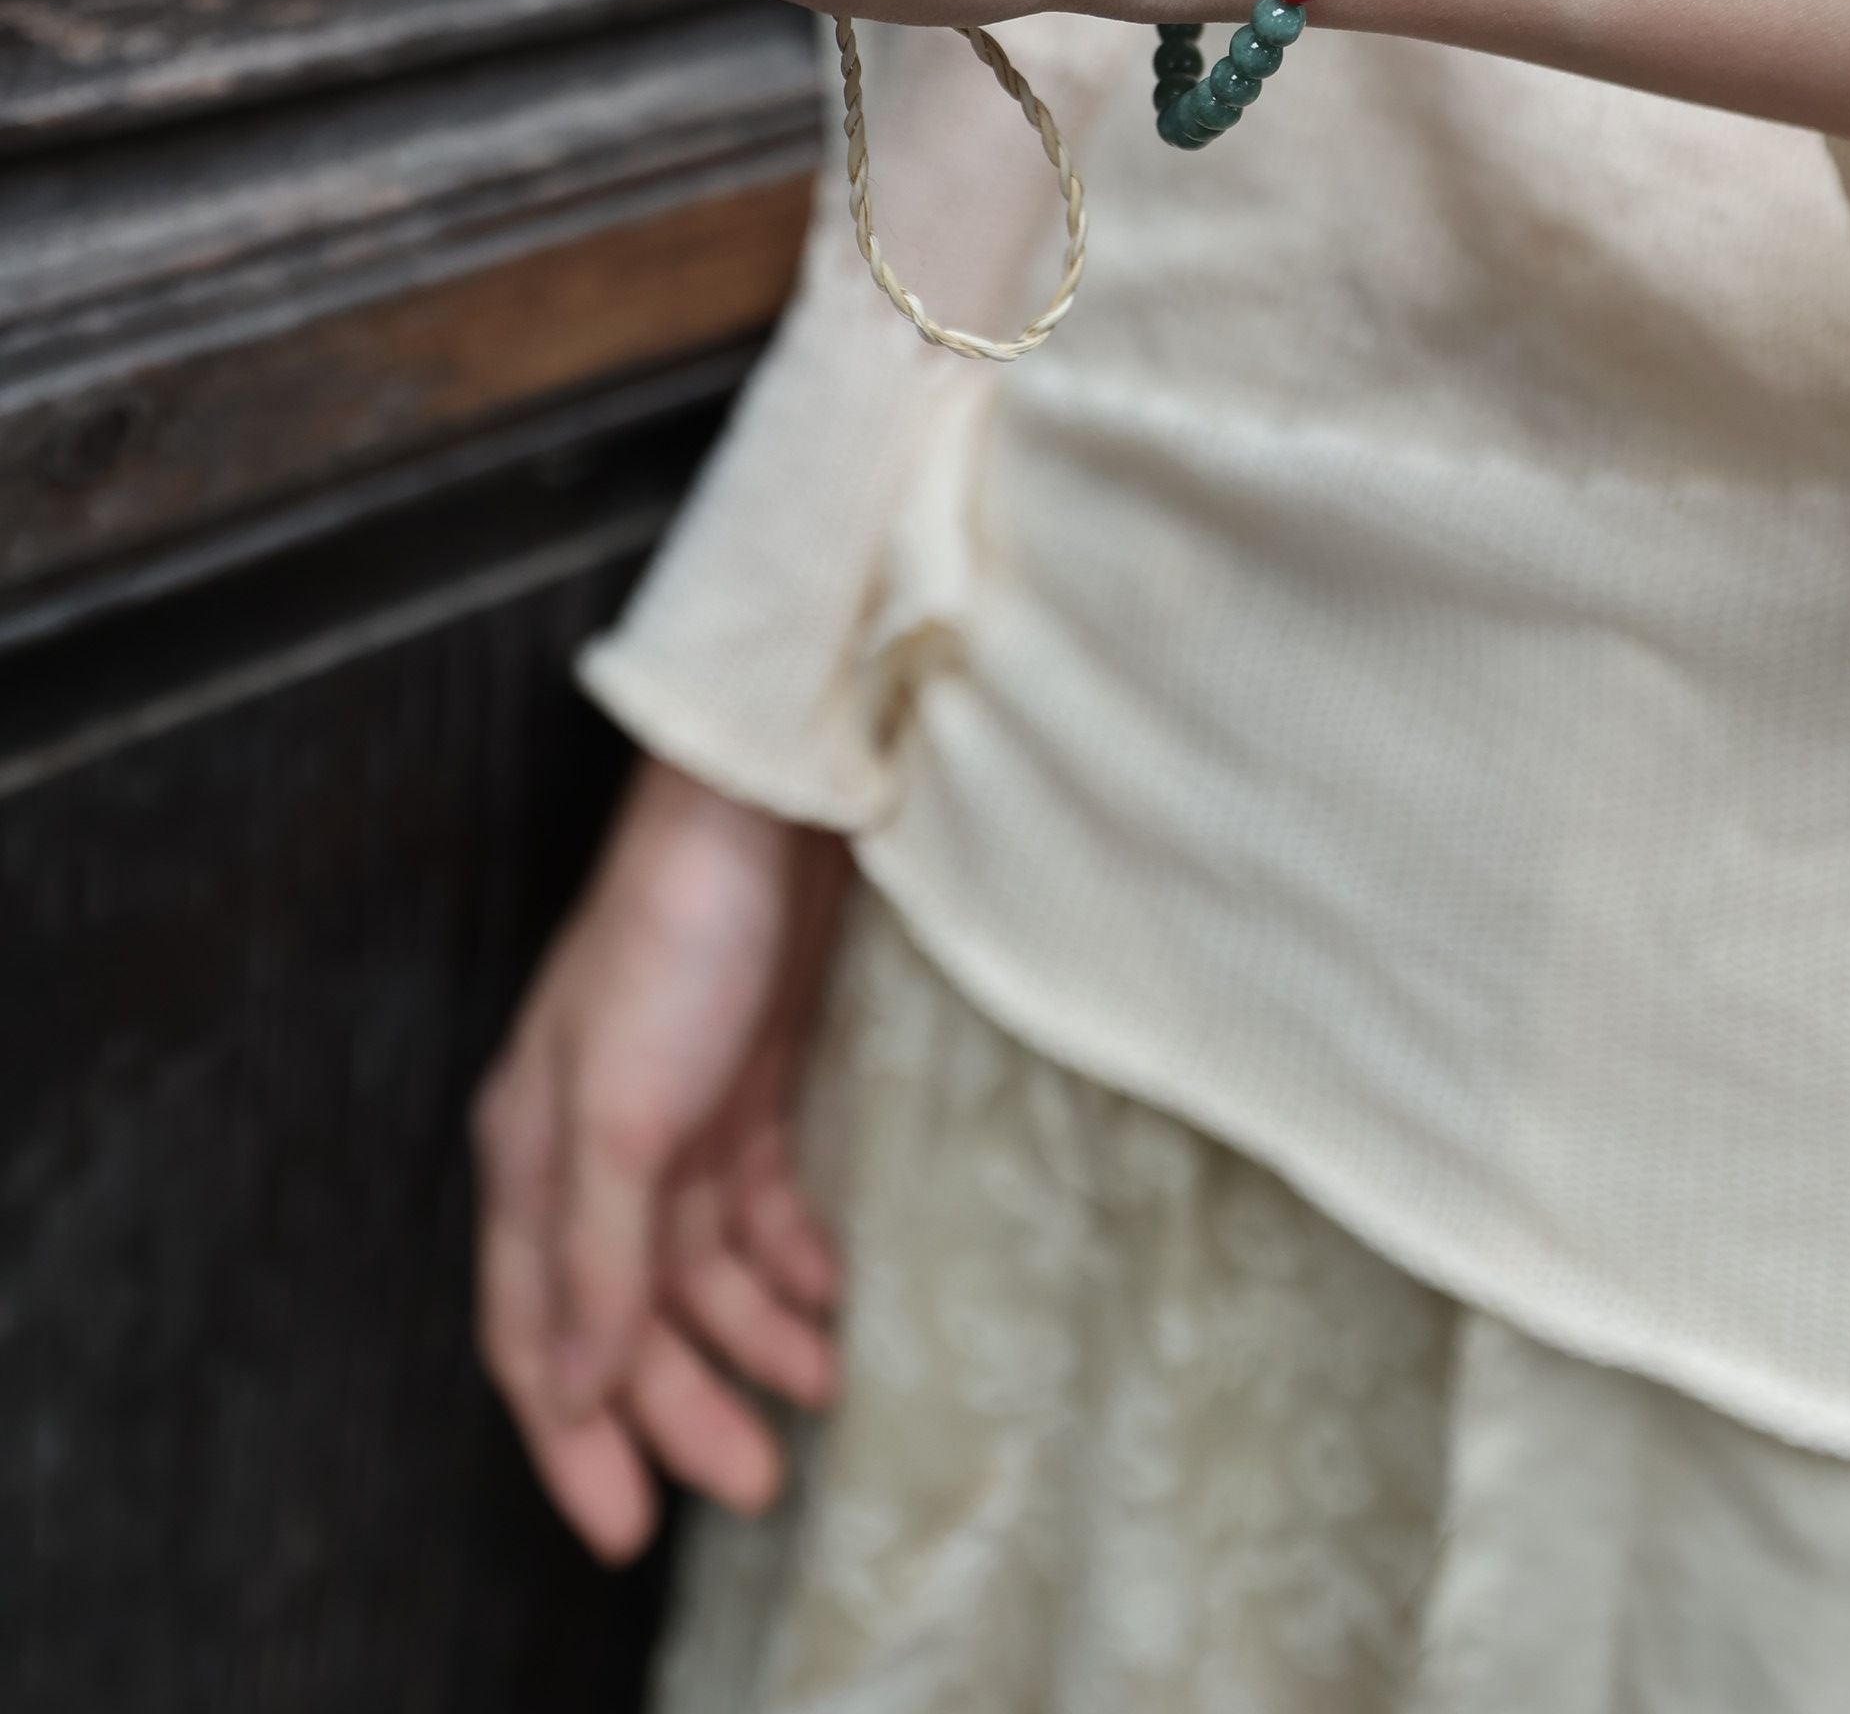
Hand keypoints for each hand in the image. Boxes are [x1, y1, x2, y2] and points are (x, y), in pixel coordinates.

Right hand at [473, 757, 852, 1561]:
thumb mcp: (621, 1106)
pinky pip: (758, 1206)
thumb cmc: (676, 935)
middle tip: (762, 1484)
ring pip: (699, 1272)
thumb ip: (594, 1253)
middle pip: (627, 1319)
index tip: (628, 1532)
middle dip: (688, 1406)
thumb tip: (569, 1393)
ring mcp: (670, 1114)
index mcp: (531, 1156)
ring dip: (757, 1337)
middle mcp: (590, 1149)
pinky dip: (791, 1258)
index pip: (535, 1337)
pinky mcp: (744, 1081)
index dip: (573, 1441)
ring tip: (826, 1387)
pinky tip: (831, 1289)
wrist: (765, 803)